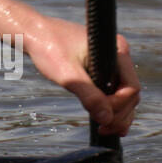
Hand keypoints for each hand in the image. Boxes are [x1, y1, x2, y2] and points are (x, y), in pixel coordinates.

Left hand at [24, 15, 139, 135]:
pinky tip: (104, 121)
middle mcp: (118, 55)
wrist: (32, 33)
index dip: (119, 107)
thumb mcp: (67, 74)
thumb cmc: (48, 47)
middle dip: (119, 115)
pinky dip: (109, 106)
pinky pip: (112, 90)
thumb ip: (88, 95)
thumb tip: (107, 119)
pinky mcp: (101, 67)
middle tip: (103, 130)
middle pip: (130, 94)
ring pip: (123, 95)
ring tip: (104, 130)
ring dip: (116, 114)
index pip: (131, 87)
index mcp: (116, 50)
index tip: (102, 119)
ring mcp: (111, 61)